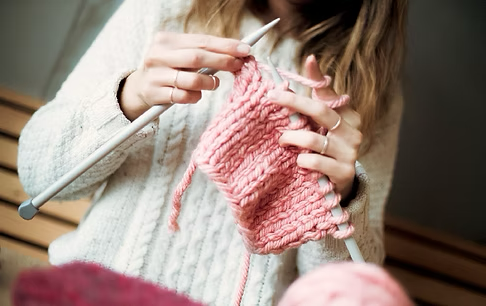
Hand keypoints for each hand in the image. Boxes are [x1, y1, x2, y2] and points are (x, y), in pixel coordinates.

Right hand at [119, 32, 250, 119]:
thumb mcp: (180, 55)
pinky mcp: (154, 93)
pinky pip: (182, 96)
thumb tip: (237, 53)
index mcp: (166, 40)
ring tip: (214, 84)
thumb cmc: (168, 70)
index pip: (201, 41)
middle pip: (197, 58)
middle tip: (238, 66)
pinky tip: (196, 95)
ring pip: (190, 79)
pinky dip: (194, 96)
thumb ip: (203, 53)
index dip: (225, 45)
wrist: (139, 88)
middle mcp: (158, 55)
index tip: (245, 50)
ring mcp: (155, 75)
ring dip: (209, 83)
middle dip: (222, 61)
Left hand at [268, 55, 361, 199]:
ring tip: (283, 139)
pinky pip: (315, 161)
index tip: (303, 62)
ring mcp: (349, 153)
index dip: (314, 77)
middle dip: (293, 102)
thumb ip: (318, 94)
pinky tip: (298, 160)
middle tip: (272, 96)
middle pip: (320, 110)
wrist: (340, 181)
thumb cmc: (327, 145)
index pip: (328, 92)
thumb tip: (310, 59)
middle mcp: (351, 131)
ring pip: (313, 139)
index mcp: (347, 115)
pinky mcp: (343, 172)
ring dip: (292, 137)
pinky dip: (302, 159)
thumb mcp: (323, 121)